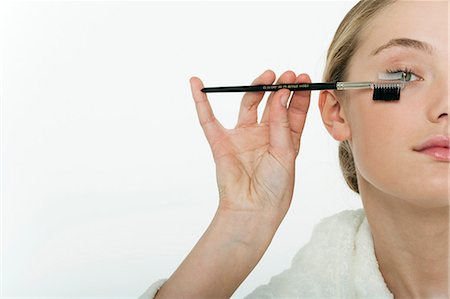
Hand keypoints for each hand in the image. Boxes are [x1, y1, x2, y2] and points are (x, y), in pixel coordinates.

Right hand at [189, 70, 311, 224]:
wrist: (254, 210)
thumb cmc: (275, 188)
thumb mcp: (286, 153)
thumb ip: (282, 123)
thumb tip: (280, 94)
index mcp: (284, 140)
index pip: (292, 111)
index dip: (298, 94)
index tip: (303, 77)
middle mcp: (263, 135)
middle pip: (271, 104)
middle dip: (279, 87)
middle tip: (286, 75)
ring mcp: (242, 137)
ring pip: (248, 105)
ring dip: (255, 88)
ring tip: (267, 75)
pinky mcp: (221, 143)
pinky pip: (208, 120)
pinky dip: (200, 102)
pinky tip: (196, 84)